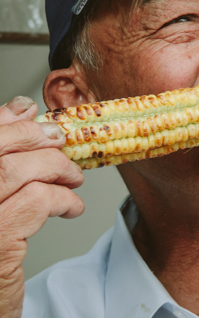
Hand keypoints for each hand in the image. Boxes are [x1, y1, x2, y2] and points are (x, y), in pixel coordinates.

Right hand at [0, 97, 83, 317]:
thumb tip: (21, 109)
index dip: (5, 119)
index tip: (32, 114)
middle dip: (34, 137)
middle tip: (60, 142)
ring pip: (14, 171)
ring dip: (53, 167)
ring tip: (72, 179)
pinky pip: (34, 203)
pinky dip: (61, 198)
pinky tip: (71, 208)